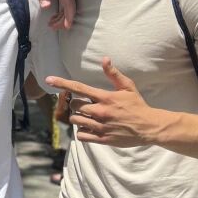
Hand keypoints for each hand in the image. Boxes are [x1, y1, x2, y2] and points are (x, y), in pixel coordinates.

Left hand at [32, 0, 74, 29]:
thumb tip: (46, 7)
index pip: (70, 7)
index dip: (68, 19)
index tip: (65, 28)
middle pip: (70, 10)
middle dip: (62, 21)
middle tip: (51, 27)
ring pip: (69, 7)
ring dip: (62, 17)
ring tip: (51, 23)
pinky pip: (67, 3)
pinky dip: (62, 11)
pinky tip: (54, 15)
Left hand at [46, 57, 168, 147]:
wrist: (150, 127)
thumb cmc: (138, 105)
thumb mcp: (128, 87)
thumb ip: (113, 74)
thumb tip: (104, 59)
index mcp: (105, 97)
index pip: (79, 88)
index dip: (62, 83)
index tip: (48, 79)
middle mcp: (101, 112)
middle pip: (74, 105)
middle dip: (76, 104)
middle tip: (85, 105)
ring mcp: (101, 126)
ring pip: (75, 120)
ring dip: (78, 117)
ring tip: (88, 116)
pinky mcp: (102, 139)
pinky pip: (81, 135)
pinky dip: (81, 131)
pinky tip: (89, 128)